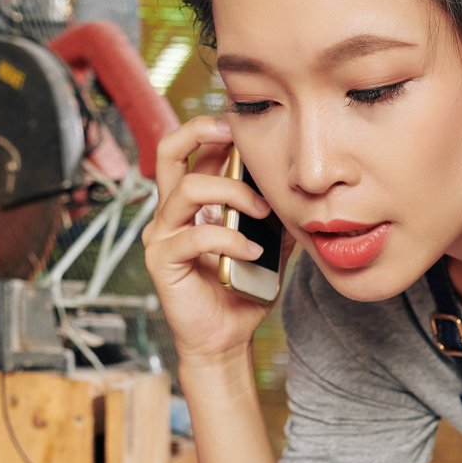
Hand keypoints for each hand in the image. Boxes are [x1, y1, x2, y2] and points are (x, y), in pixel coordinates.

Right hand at [140, 115, 286, 366]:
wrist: (226, 338)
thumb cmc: (242, 289)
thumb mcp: (268, 241)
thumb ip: (274, 212)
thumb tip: (300, 184)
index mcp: (191, 202)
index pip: (193, 149)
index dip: (216, 129)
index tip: (249, 124)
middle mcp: (169, 212)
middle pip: (168, 151)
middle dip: (201, 130)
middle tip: (234, 131)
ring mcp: (161, 235)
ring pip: (188, 189)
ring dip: (232, 193)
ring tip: (262, 211)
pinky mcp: (162, 260)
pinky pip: (195, 235)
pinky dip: (230, 240)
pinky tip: (253, 252)